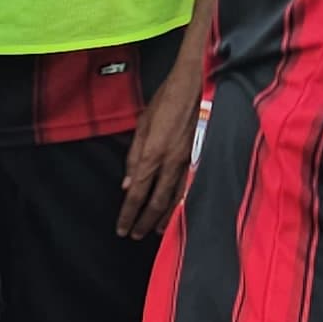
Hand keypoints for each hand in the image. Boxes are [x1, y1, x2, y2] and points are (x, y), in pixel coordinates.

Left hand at [119, 53, 205, 237]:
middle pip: (156, 202)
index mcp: (153, 153)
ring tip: (156, 232)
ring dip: (164, 218)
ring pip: (176, 199)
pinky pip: (189, 189)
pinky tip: (178, 212)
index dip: (128, 213)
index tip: (121, 229)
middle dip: (144, 221)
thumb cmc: (167, 100)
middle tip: (135, 235)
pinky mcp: (200, 159)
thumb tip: (127, 184)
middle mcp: (171, 163)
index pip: (137, 192)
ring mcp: (189, 163)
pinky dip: (181, 205)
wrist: (198, 86)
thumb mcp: (143, 124)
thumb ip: (134, 156)